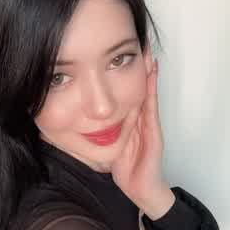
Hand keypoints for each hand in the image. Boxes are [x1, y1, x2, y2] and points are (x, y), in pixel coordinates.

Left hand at [110, 41, 167, 208]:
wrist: (141, 191)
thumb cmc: (125, 170)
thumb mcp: (106, 148)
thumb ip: (95, 135)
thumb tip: (75, 123)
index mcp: (127, 122)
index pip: (122, 92)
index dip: (118, 74)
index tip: (112, 53)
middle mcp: (139, 119)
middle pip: (135, 86)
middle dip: (135, 65)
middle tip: (134, 39)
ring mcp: (148, 124)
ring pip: (145, 91)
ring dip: (146, 70)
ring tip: (145, 48)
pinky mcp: (154, 131)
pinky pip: (152, 106)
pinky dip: (151, 88)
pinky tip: (151, 72)